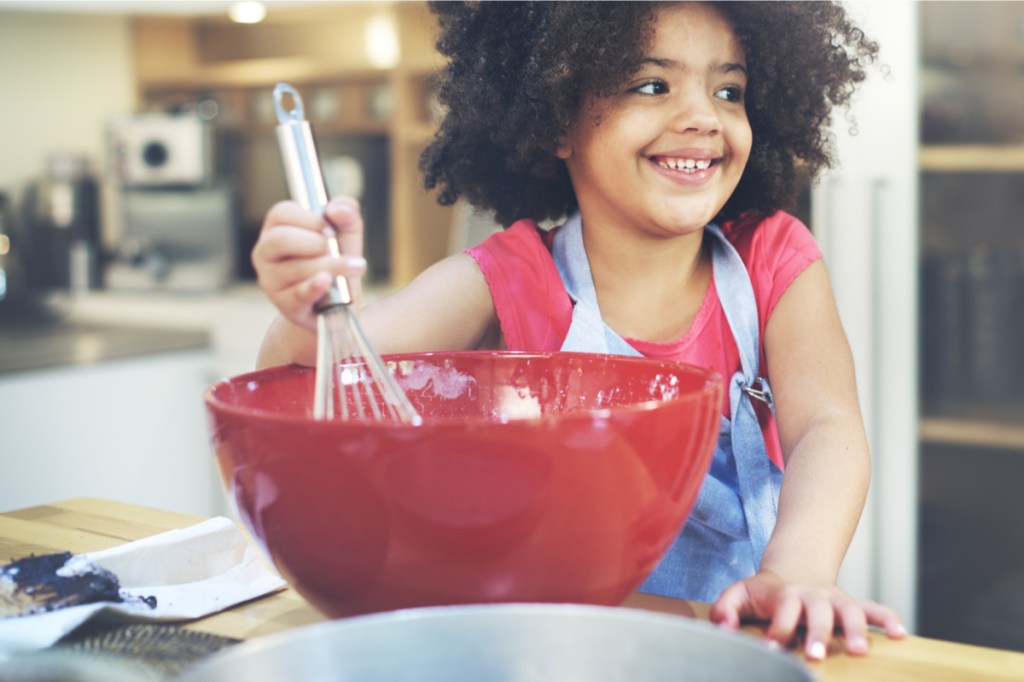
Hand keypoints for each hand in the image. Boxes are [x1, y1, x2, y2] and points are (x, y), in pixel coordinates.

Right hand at [252, 196, 367, 331]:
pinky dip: (314, 286)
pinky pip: (298, 294)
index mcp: (277, 228)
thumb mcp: (346, 231)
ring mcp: (271, 279)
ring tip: (354, 267)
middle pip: (280, 239)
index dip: (309, 219)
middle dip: (314, 242)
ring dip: (330, 266)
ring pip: (295, 268)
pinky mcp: (284, 303)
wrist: (339, 300)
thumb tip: (336, 210)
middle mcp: (266, 252)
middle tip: (334, 248)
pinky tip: (327, 281)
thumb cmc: (336, 259)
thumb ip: (347, 212)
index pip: (281, 213)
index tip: (331, 230)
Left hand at [708, 570, 906, 660]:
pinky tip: (899, 635)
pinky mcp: (849, 604)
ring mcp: (833, 599)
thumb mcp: (739, 593)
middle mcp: (812, 595)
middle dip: (819, 632)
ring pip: (849, 609)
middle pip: (818, 611)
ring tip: (859, 652)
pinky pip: (872, 608)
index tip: (771, 648)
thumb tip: (724, 628)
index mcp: (784, 594)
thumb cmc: (763, 592)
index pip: (783, 610)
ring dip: (856, 630)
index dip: (778, 629)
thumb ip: (726, 608)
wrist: (792, 570)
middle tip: (817, 656)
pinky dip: (887, 618)